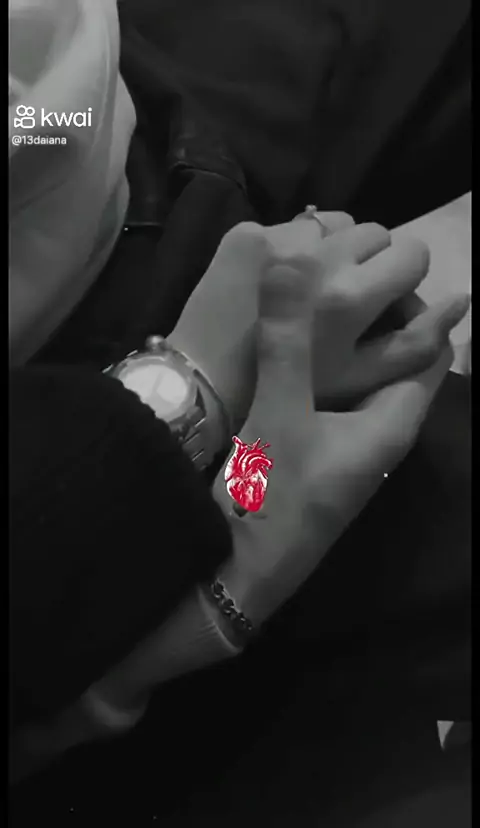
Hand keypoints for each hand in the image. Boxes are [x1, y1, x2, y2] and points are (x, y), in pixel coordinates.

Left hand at [169, 216, 466, 428]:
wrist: (206, 382)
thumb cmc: (292, 390)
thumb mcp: (361, 379)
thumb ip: (417, 342)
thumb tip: (460, 300)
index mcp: (351, 295)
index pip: (413, 253)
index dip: (404, 279)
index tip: (383, 302)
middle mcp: (319, 255)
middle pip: (377, 233)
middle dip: (373, 262)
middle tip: (348, 298)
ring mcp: (277, 237)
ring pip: (338, 223)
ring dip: (338, 249)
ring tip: (315, 287)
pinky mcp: (246, 232)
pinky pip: (294, 224)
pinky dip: (299, 246)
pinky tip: (280, 281)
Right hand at [214, 247, 468, 625]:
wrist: (240, 565)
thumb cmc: (273, 494)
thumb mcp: (280, 412)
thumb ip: (287, 341)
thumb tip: (289, 264)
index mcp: (391, 423)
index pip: (428, 352)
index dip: (414, 308)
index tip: (376, 270)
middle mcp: (380, 432)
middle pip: (398, 363)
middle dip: (379, 319)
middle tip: (342, 274)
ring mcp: (350, 444)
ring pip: (363, 378)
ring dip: (350, 341)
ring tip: (318, 295)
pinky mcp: (321, 450)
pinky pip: (336, 394)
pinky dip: (326, 364)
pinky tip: (293, 343)